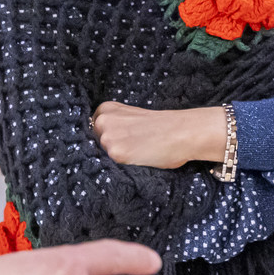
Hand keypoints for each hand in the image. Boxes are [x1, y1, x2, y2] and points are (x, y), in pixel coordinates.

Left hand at [93, 101, 226, 168]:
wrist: (182, 131)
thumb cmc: (163, 125)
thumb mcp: (132, 117)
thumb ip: (116, 125)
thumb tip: (105, 143)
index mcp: (106, 108)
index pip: (91, 129)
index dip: (105, 137)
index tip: (119, 140)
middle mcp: (102, 121)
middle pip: (93, 143)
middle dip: (107, 148)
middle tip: (130, 148)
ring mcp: (107, 138)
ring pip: (102, 156)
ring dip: (115, 158)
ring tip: (136, 154)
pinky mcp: (116, 153)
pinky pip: (111, 166)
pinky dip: (123, 166)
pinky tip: (137, 160)